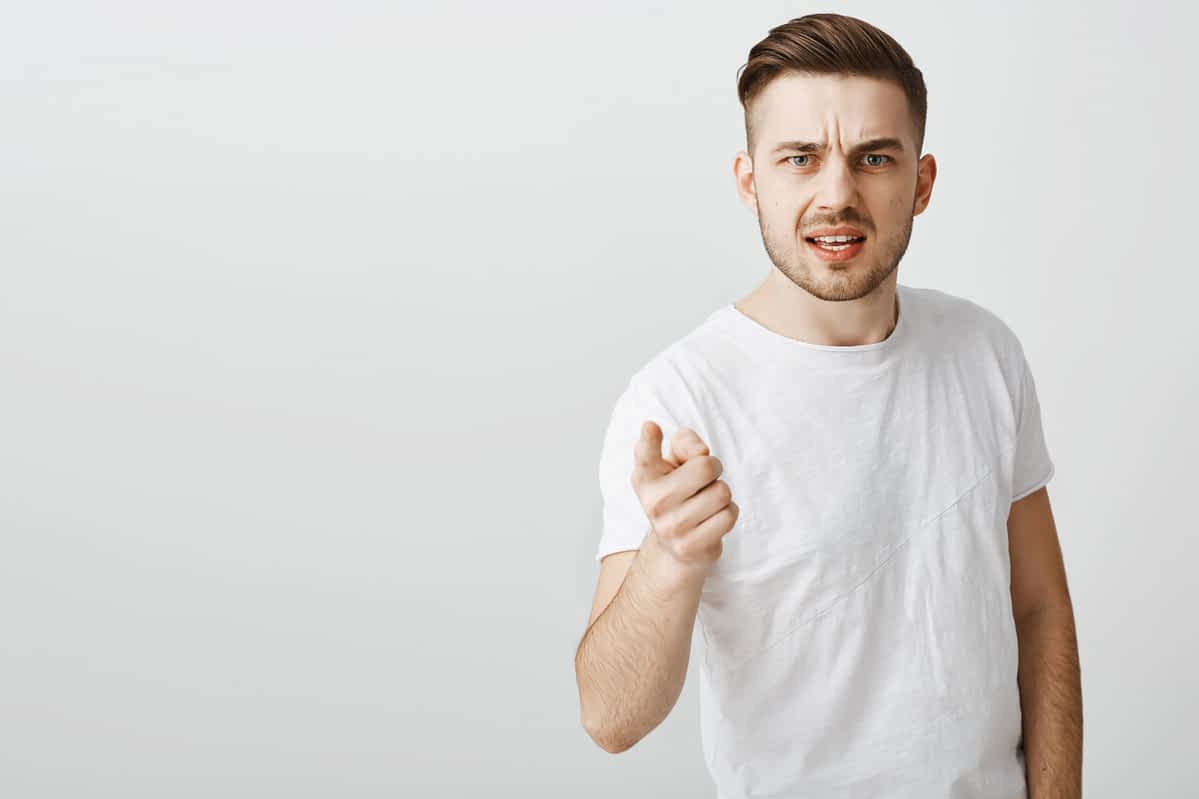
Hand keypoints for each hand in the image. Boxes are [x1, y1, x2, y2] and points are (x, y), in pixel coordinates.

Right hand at [631, 421, 738, 572]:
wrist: (675, 545)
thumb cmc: (680, 491)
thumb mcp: (677, 463)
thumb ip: (685, 443)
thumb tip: (700, 452)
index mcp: (645, 477)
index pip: (645, 455)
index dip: (649, 440)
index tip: (651, 426)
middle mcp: (653, 502)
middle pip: (705, 467)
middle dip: (714, 469)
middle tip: (703, 481)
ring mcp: (670, 527)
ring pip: (722, 493)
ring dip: (721, 494)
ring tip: (705, 502)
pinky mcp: (690, 547)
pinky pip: (729, 516)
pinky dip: (728, 513)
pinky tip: (712, 519)